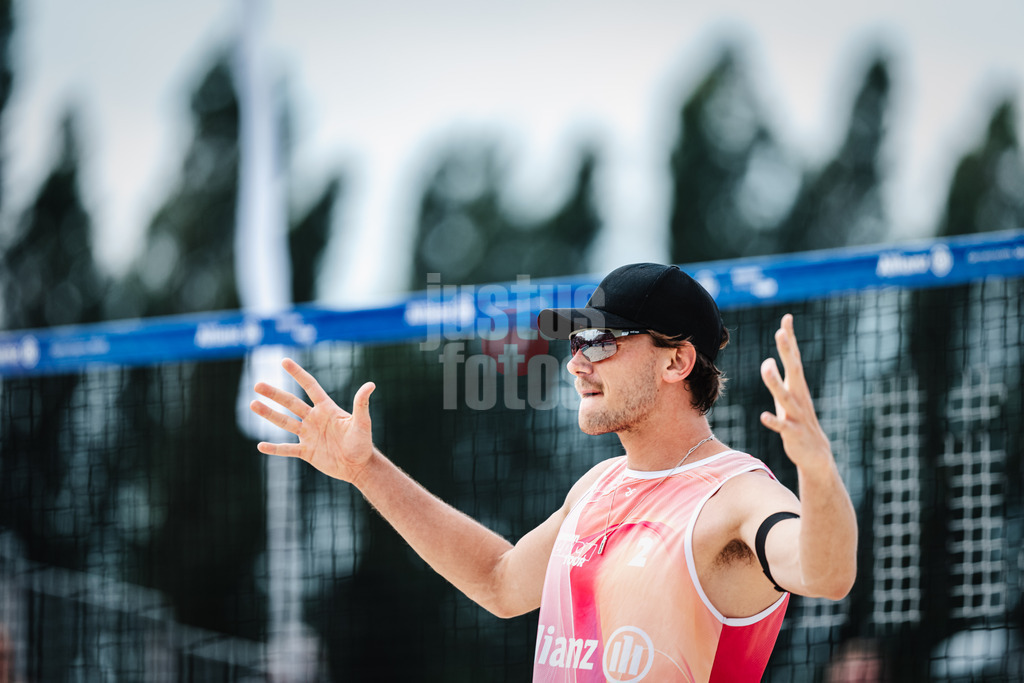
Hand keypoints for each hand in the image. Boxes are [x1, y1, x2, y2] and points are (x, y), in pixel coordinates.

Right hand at [250, 358, 376, 482]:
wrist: (359, 466)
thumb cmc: (363, 443)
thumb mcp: (362, 423)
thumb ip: (361, 404)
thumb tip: (370, 384)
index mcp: (327, 409)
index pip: (310, 386)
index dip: (298, 374)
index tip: (284, 361)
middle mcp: (314, 419)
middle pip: (291, 403)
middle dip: (275, 394)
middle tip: (257, 385)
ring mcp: (309, 435)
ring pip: (285, 422)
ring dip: (269, 414)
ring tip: (253, 404)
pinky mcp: (306, 452)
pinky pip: (287, 449)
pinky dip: (274, 448)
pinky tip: (260, 446)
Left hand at [759, 314, 831, 471]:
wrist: (816, 455)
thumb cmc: (798, 422)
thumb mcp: (787, 399)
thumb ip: (778, 380)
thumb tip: (767, 361)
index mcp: (797, 387)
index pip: (794, 359)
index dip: (790, 339)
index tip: (786, 318)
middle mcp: (799, 397)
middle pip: (794, 371)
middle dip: (787, 352)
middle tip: (781, 332)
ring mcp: (797, 415)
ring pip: (786, 397)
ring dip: (775, 382)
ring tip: (766, 366)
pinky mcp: (793, 434)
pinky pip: (783, 427)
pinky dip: (774, 421)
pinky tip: (764, 416)